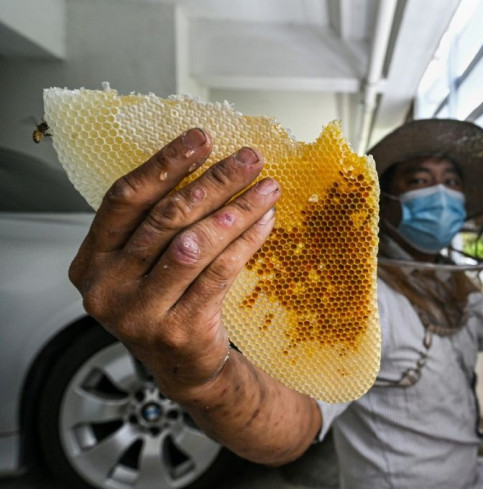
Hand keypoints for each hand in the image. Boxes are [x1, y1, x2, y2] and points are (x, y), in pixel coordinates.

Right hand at [69, 128, 280, 398]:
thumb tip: (206, 160)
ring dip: (237, 210)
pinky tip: (265, 222)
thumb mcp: (145, 261)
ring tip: (267, 188)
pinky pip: (220, 273)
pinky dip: (246, 242)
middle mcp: (107, 288)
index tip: (201, 138)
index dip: (165, 163)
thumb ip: (158, 221)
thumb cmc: (165, 301)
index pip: (125, 198)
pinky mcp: (179, 329)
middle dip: (214, 181)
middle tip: (249, 159)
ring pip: (195, 244)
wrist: (184, 365)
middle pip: (166, 218)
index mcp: (92, 261)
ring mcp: (140, 313)